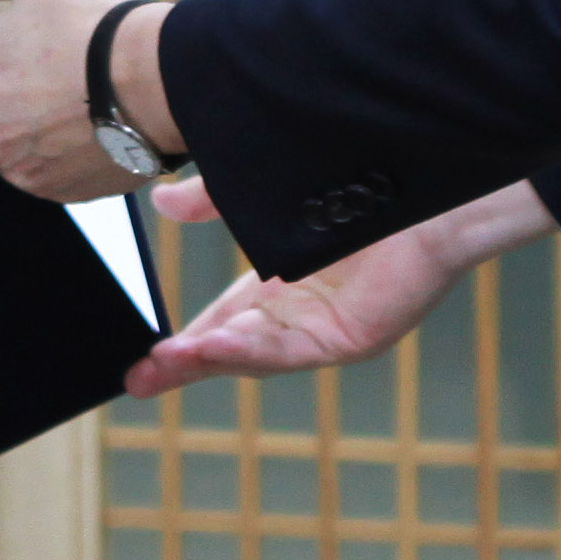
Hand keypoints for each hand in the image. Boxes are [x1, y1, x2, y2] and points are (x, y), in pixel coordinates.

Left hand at [0, 0, 147, 200]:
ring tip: (68, 110)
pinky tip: (92, 131)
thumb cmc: (93, 23)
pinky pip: (55, 181)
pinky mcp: (67, 194)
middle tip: (13, 105)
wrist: (155, 79)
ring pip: (13, 165)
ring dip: (27, 145)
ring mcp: (27, 172)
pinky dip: (66, 161)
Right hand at [123, 179, 548, 396]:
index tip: (137, 364)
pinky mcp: (350, 336)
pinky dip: (249, 351)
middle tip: (136, 380)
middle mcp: (298, 316)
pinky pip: (291, 350)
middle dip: (182, 365)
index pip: (218, 325)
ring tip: (161, 367)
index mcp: (278, 290)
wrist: (424, 179)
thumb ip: (211, 201)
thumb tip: (161, 201)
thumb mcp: (263, 194)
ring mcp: (324, 330)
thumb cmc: (355, 186)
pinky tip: (215, 348)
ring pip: (255, 355)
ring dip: (207, 362)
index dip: (179, 345)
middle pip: (229, 350)